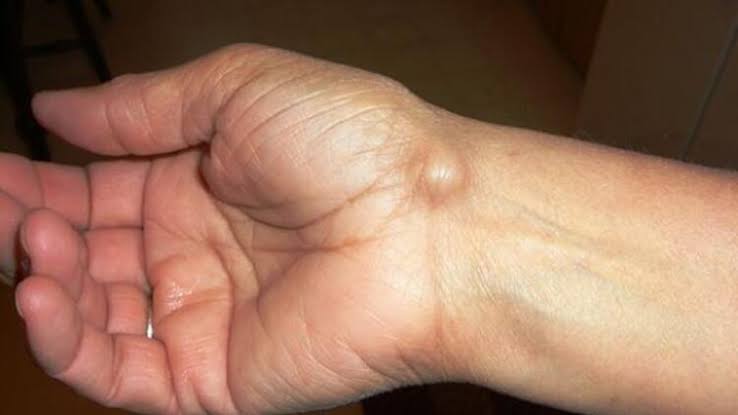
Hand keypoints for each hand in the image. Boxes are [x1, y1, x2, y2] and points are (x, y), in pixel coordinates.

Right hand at [2, 45, 465, 413]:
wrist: (431, 223)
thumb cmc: (356, 144)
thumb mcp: (240, 89)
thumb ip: (145, 106)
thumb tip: (58, 107)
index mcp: (203, 183)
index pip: (97, 190)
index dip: (40, 183)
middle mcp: (199, 251)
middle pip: (87, 254)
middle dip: (27, 232)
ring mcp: (205, 316)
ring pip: (93, 316)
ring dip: (44, 283)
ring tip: (25, 245)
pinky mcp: (214, 375)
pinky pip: (120, 373)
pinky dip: (69, 342)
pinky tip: (42, 294)